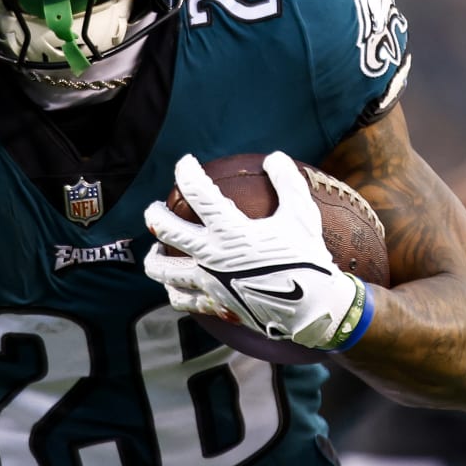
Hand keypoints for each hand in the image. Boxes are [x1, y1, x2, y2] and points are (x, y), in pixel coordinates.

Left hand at [144, 152, 362, 348]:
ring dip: (154, 257)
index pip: (197, 192)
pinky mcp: (214, 305)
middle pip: (166, 229)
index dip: (187, 172)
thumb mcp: (302, 214)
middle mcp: (211, 255)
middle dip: (155, 213)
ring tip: (155, 249)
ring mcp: (209, 282)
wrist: (312, 308)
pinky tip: (173, 285)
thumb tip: (274, 157)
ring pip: (163, 269)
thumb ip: (287, 181)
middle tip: (156, 206)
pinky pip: (182, 299)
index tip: (186, 163)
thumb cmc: (307, 258)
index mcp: (230, 230)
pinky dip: (172, 290)